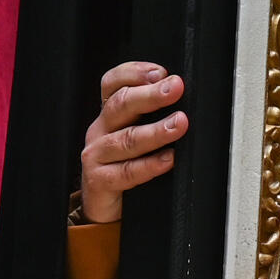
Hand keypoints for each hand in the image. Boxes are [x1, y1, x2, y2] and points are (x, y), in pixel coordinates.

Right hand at [79, 62, 186, 223]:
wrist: (104, 206)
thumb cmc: (125, 165)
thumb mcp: (134, 134)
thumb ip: (151, 115)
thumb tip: (182, 97)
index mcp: (109, 114)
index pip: (113, 83)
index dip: (133, 73)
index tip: (160, 72)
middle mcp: (100, 130)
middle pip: (120, 105)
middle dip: (151, 95)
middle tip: (176, 88)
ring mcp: (97, 155)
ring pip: (127, 138)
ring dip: (156, 130)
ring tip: (179, 123)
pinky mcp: (100, 180)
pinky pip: (127, 171)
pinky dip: (150, 165)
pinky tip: (168, 159)